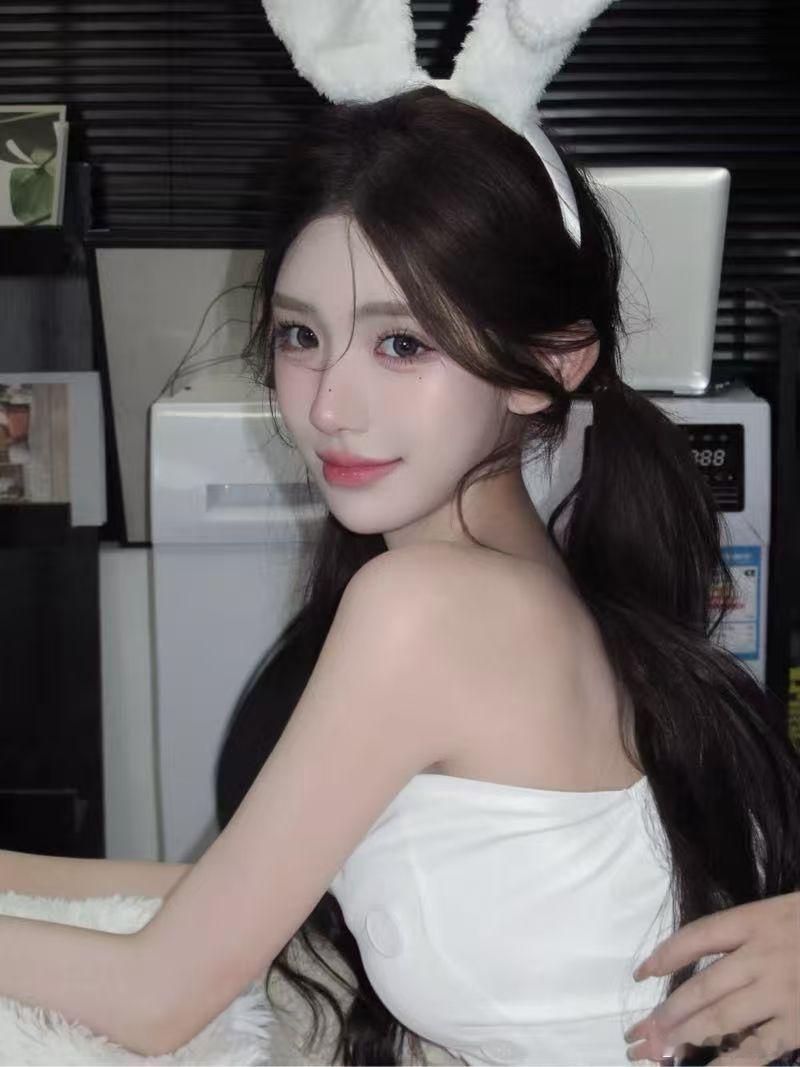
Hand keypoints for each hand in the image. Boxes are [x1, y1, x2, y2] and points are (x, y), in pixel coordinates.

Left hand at [624, 891, 799, 1064]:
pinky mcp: (799, 1024)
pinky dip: (729, 1063)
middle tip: (639, 1033)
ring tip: (659, 1050)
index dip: (665, 955)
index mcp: (755, 921)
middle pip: (702, 985)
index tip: (641, 973)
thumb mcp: (781, 912)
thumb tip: (702, 959)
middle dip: (668, 1011)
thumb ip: (746, 934)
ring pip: (722, 1017)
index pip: (697, 937)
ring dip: (686, 1035)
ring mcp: (781, 992)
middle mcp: (762, 956)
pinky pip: (758, 1048)